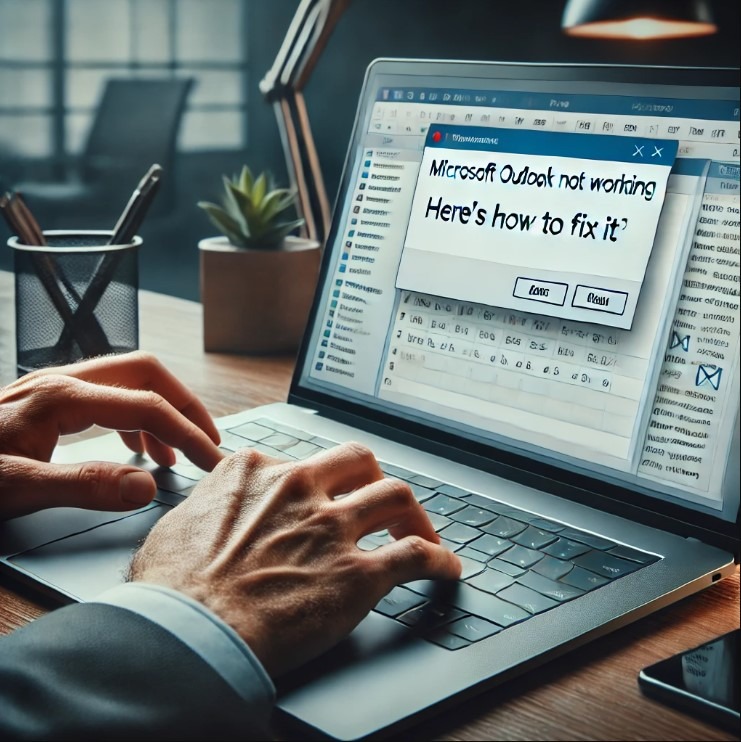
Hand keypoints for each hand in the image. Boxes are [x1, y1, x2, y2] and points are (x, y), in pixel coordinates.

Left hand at [0, 351, 223, 518]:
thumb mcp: (15, 489)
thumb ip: (85, 485)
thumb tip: (147, 486)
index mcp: (60, 397)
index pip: (146, 405)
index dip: (188, 433)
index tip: (213, 461)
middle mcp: (63, 381)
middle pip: (146, 372)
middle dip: (185, 404)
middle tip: (208, 442)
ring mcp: (56, 388)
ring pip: (130, 380)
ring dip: (163, 409)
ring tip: (178, 452)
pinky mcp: (50, 402)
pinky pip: (111, 396)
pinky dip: (137, 418)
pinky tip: (136, 449)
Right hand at [129, 443, 461, 677]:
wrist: (189, 632)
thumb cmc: (173, 588)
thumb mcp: (179, 524)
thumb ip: (209, 507)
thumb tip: (211, 514)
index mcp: (258, 471)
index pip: (305, 460)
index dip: (320, 481)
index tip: (326, 495)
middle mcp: (301, 488)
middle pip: (360, 461)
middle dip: (374, 477)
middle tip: (378, 500)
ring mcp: (333, 528)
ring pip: (397, 496)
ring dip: (414, 513)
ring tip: (420, 530)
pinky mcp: (358, 573)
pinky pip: (416, 556)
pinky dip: (438, 559)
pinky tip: (446, 568)